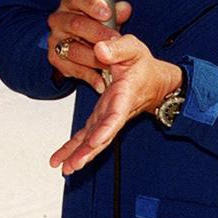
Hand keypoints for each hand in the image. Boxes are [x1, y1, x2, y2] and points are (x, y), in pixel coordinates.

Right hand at [46, 0, 131, 91]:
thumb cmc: (99, 30)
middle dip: (97, 33)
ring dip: (94, 58)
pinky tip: (101, 79)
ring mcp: (55, 39)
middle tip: (114, 40)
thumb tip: (124, 9)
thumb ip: (117, 14)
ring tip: (110, 64)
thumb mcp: (110, 19)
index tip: (107, 13)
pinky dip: (88, 75)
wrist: (94, 52)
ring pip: (73, 48)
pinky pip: (71, 67)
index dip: (92, 5)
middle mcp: (59, 19)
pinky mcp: (55, 58)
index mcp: (71, 3)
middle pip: (75, 23)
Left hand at [49, 34, 181, 175]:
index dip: (106, 128)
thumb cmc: (143, 65)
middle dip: (88, 152)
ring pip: (93, 140)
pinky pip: (87, 136)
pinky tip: (62, 160)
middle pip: (102, 136)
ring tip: (65, 168)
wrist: (155, 81)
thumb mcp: (133, 48)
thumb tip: (100, 50)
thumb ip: (117, 48)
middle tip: (73, 165)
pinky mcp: (100, 119)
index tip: (96, 140)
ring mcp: (107, 118)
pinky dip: (74, 148)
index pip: (116, 115)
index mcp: (124, 95)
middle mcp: (116, 112)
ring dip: (79, 155)